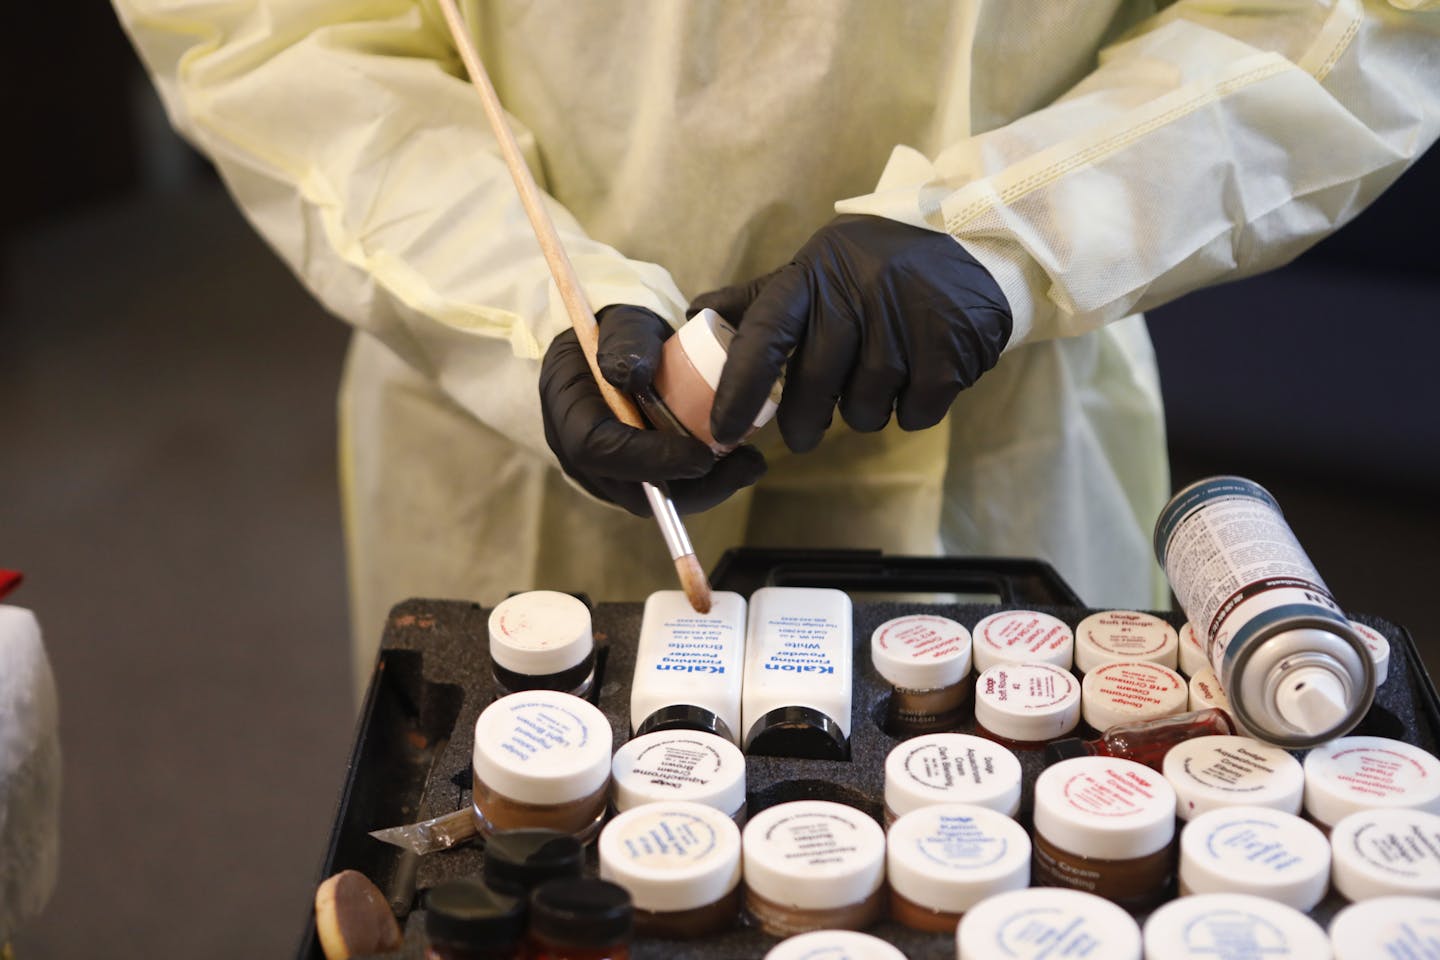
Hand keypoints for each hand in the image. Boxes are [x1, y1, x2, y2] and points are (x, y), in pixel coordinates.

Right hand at [539, 305, 766, 515]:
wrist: (617, 348)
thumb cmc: (619, 332)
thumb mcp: (624, 322)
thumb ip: (627, 340)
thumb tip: (632, 373)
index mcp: (566, 407)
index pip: (596, 448)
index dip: (649, 458)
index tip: (701, 455)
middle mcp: (577, 450)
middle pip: (628, 489)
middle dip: (689, 486)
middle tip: (743, 466)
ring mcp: (603, 470)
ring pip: (653, 498)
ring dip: (705, 489)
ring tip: (749, 464)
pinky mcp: (630, 477)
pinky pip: (665, 491)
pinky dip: (704, 483)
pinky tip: (739, 463)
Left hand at [693, 214, 1011, 450]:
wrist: (978, 242)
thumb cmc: (881, 264)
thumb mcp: (820, 266)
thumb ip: (761, 299)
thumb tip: (699, 314)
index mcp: (814, 274)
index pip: (763, 338)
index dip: (738, 391)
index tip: (723, 432)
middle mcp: (856, 294)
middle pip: (815, 388)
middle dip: (804, 421)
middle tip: (804, 432)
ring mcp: (905, 323)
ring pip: (864, 410)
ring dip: (866, 409)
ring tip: (882, 374)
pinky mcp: (949, 352)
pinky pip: (913, 414)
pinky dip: (913, 408)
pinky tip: (920, 373)